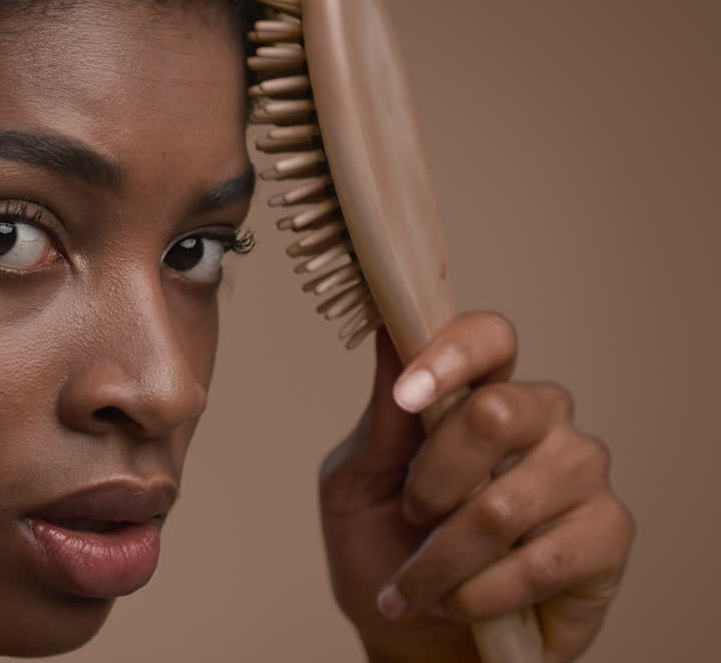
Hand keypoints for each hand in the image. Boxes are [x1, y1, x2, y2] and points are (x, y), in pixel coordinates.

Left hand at [318, 311, 633, 662]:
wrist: (411, 633)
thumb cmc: (382, 546)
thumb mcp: (357, 481)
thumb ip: (383, 417)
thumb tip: (390, 332)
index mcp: (476, 392)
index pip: (488, 338)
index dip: (450, 356)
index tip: (407, 396)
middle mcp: (539, 420)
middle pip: (500, 411)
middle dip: (434, 479)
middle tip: (411, 517)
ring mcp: (581, 473)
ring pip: (508, 501)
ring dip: (444, 556)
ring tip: (419, 584)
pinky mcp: (607, 536)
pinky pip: (544, 561)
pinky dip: (483, 592)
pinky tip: (460, 604)